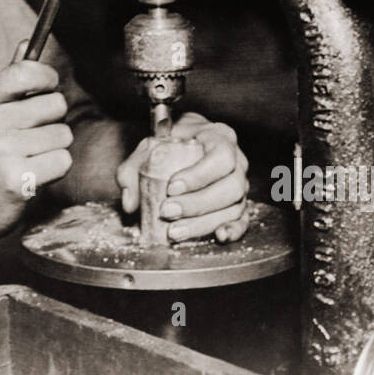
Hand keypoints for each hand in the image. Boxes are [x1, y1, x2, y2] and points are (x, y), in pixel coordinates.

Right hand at [0, 44, 72, 242]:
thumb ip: (9, 81)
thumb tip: (26, 42)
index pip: (25, 71)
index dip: (47, 78)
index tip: (47, 89)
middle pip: (56, 104)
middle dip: (54, 120)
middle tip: (32, 138)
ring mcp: (2, 152)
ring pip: (63, 134)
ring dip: (55, 148)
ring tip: (29, 159)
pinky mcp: (18, 180)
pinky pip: (63, 160)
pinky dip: (56, 169)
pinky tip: (34, 175)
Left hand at [116, 112, 249, 243]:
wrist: (186, 142)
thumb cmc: (171, 142)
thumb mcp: (149, 145)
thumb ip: (134, 168)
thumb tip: (130, 201)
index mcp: (219, 138)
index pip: (220, 157)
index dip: (199, 175)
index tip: (171, 187)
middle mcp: (237, 161)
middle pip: (230, 186)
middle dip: (197, 204)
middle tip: (167, 212)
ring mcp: (241, 184)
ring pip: (234, 206)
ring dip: (205, 222)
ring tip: (176, 232)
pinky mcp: (240, 204)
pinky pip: (243, 219)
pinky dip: (234, 230)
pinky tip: (218, 236)